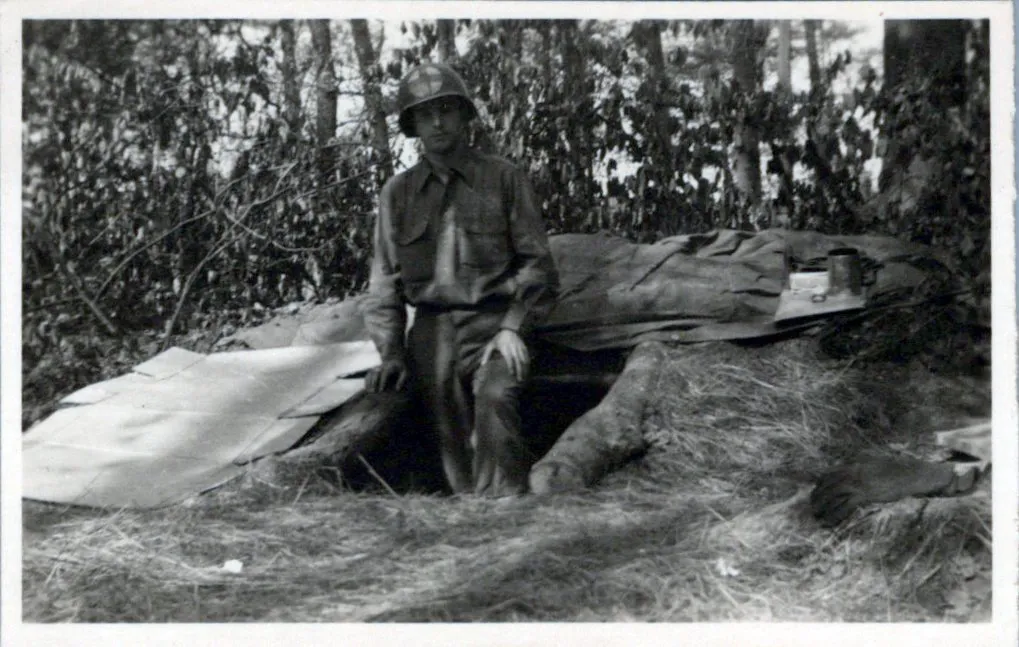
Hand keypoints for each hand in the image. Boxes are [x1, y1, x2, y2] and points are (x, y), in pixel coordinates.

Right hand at [364, 358, 407, 392]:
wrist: (396, 361)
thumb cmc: (402, 369)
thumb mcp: (405, 373)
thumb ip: (402, 380)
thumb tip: (397, 389)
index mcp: (391, 366)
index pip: (385, 374)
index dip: (382, 382)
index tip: (381, 390)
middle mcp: (383, 365)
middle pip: (376, 373)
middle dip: (374, 383)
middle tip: (374, 392)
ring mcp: (378, 366)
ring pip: (371, 373)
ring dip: (369, 382)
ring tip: (370, 392)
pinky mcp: (374, 368)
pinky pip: (368, 374)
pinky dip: (367, 380)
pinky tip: (367, 388)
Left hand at [481, 329, 529, 380]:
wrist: (508, 329)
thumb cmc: (498, 339)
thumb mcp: (490, 346)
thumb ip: (486, 355)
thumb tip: (482, 365)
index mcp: (504, 348)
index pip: (509, 358)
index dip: (511, 366)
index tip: (511, 374)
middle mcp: (513, 348)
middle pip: (517, 360)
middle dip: (519, 370)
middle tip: (520, 380)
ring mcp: (519, 347)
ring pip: (523, 359)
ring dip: (524, 368)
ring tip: (524, 377)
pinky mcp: (523, 346)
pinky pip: (526, 355)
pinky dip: (527, 363)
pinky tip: (527, 369)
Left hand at [810, 456, 955, 526]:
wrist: (910, 474)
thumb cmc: (894, 468)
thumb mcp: (872, 462)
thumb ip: (858, 465)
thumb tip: (849, 470)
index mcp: (852, 464)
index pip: (828, 473)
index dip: (819, 484)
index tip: (815, 492)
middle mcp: (852, 472)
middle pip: (827, 485)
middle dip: (817, 496)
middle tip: (812, 506)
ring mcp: (858, 483)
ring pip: (833, 495)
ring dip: (823, 506)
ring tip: (817, 515)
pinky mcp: (865, 495)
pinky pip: (845, 506)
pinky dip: (836, 514)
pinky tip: (831, 521)